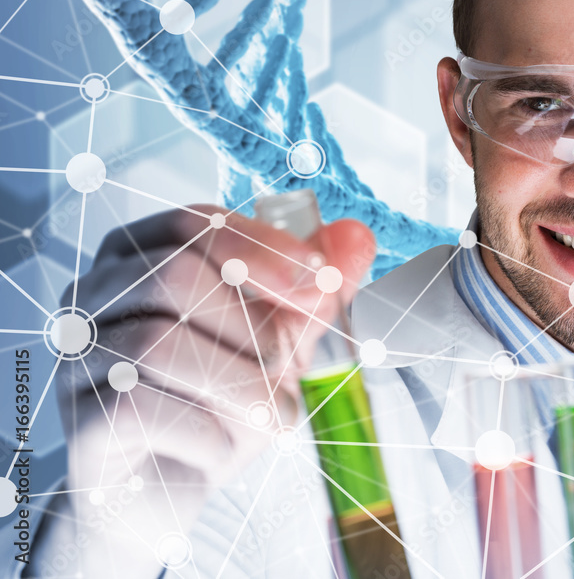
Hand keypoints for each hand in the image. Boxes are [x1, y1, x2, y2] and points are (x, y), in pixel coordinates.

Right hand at [41, 204, 374, 576]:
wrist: (171, 492)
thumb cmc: (219, 401)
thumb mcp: (282, 340)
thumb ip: (317, 291)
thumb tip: (357, 236)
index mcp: (142, 257)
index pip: (192, 221)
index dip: (262, 246)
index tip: (320, 281)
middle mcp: (95, 297)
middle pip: (172, 275)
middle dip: (252, 326)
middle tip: (284, 367)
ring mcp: (78, 360)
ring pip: (157, 343)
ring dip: (240, 385)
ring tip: (266, 414)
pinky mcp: (80, 424)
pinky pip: (140, 410)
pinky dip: (206, 433)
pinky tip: (218, 448)